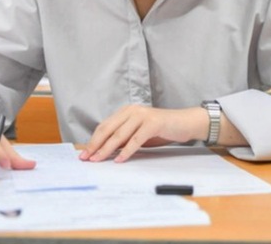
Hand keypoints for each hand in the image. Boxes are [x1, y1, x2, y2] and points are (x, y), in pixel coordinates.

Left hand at [79, 105, 207, 162]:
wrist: (185, 123)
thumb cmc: (161, 130)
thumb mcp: (139, 134)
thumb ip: (124, 139)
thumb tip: (105, 151)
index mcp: (126, 112)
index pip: (104, 126)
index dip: (93, 140)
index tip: (84, 153)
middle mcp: (132, 111)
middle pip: (108, 129)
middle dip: (95, 144)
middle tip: (86, 158)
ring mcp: (142, 116)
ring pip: (119, 134)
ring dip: (107, 149)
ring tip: (98, 160)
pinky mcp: (153, 123)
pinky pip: (136, 139)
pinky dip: (126, 151)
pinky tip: (119, 159)